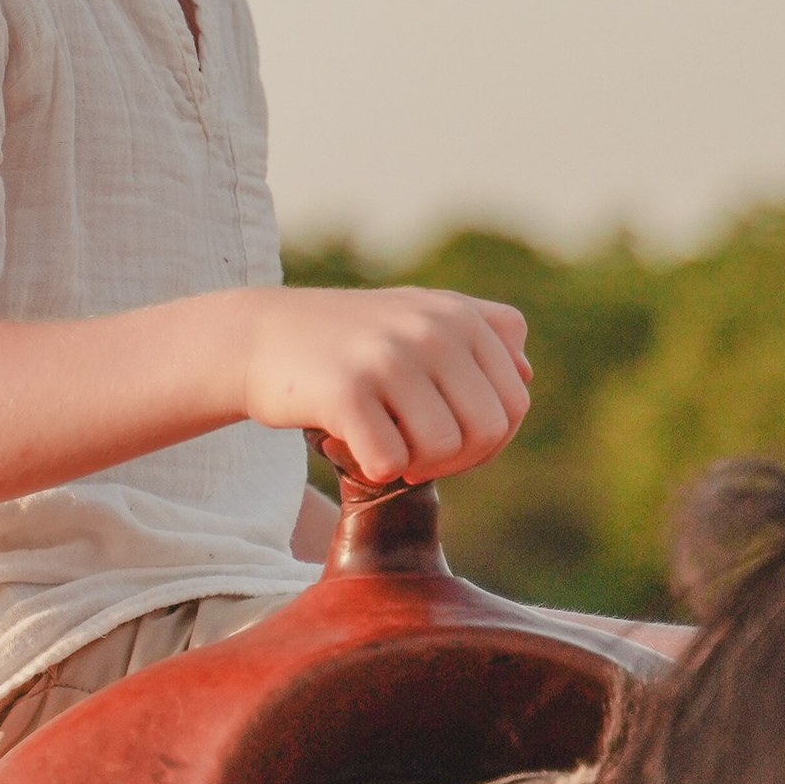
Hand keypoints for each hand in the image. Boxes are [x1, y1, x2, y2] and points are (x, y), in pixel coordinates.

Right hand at [235, 285, 530, 486]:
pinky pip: (390, 464)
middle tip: (413, 453)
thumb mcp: (418, 314)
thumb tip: (526, 373)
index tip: (445, 441)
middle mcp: (431, 329)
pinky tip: (347, 444)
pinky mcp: (346, 391)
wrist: (259, 336)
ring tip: (381, 445)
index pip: (514, 405)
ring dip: (412, 465)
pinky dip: (371, 469)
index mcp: (459, 316)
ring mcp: (388, 357)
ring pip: (443, 450)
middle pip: (488, 431)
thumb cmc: (348, 338)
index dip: (486, 441)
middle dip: (456, 460)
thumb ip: (481, 332)